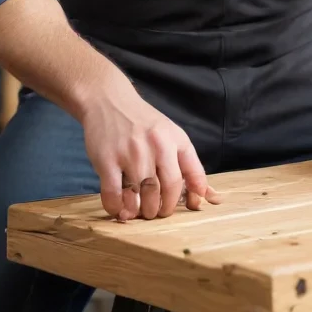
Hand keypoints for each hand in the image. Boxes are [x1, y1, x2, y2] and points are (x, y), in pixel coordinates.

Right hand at [80, 65, 221, 221]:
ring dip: (140, 211)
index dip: (179, 200)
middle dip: (159, 209)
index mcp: (172, 139)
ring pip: (139, 196)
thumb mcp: (172, 134)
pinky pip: (113, 195)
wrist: (109, 101)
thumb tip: (205, 195)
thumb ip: (190, 164)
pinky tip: (119, 207)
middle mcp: (153, 145)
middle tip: (155, 211)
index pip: (182, 179)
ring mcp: (129, 153)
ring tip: (139, 210)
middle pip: (162, 191)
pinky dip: (116, 208)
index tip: (173, 206)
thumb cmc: (144, 122)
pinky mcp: (106, 160)